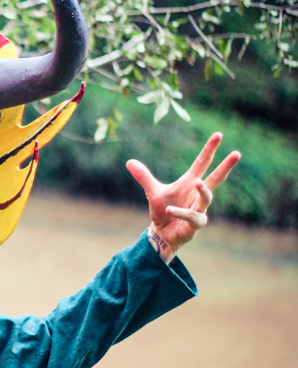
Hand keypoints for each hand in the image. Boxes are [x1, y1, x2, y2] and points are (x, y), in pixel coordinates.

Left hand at [126, 132, 240, 261]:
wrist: (162, 233)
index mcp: (189, 183)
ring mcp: (199, 209)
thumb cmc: (163, 210)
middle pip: (216, 178)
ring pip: (207, 198)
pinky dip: (181, 212)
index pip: (202, 163)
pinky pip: (191, 217)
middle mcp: (197, 194)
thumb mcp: (153, 191)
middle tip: (237, 153)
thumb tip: (129, 161)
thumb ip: (144, 177)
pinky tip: (169, 209)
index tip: (218, 134)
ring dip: (203, 191)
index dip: (210, 149)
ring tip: (197, 183)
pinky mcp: (195, 224)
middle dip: (226, 166)